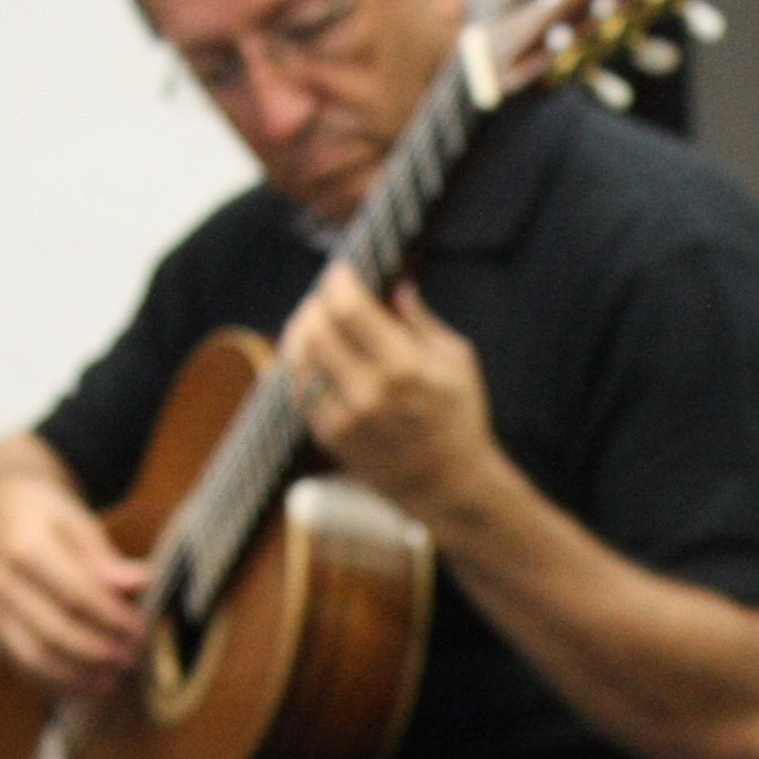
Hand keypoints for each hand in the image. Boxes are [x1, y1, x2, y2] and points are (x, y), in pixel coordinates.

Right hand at [0, 464, 148, 693]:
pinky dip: (54, 683)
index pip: (74, 592)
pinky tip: (85, 687)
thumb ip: (105, 558)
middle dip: (97, 650)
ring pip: (33, 655)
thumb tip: (143, 582)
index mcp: (23, 546)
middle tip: (130, 658)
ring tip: (112, 680)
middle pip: (53, 629)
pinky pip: (20, 664)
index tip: (140, 629)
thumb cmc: (43, 514)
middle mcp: (0, 580)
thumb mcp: (75, 520)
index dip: (110, 616)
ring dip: (76, 675)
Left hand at [282, 270, 504, 534]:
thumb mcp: (457, 360)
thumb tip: (396, 286)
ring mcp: (345, 418)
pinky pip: (299, 389)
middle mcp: (370, 392)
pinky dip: (298, 363)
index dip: (338, 281)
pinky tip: (308, 351)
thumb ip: (422, 320)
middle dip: (316, 301)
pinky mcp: (331, 438)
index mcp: (404, 367)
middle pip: (317, 327)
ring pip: (299, 357)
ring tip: (311, 318)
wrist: (450, 486)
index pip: (349, 307)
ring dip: (300, 328)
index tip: (341, 271)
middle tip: (324, 294)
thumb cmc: (460, 418)